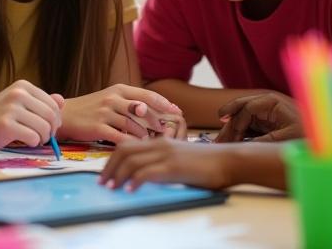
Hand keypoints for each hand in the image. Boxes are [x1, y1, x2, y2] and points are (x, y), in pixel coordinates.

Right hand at [0, 79, 62, 149]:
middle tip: (43, 137)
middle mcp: (17, 93)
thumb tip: (61, 100)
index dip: (56, 119)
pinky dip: (33, 143)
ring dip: (42, 138)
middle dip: (51, 130)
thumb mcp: (19, 105)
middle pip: (51, 116)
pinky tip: (25, 142)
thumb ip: (41, 102)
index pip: (53, 104)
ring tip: (34, 140)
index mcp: (22, 86)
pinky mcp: (5, 124)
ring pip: (44, 127)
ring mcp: (10, 108)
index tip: (49, 128)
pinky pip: (33, 138)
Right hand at [58, 84, 184, 143]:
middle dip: (157, 121)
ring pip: (133, 124)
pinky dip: (130, 143)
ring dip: (144, 135)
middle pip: (143, 110)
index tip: (177, 112)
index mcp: (118, 89)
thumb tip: (151, 112)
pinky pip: (120, 137)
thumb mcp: (109, 99)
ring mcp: (105, 112)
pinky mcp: (98, 127)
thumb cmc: (90, 109)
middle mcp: (113, 98)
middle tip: (167, 131)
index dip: (164, 104)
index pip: (147, 94)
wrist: (64, 115)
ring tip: (151, 142)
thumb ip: (128, 103)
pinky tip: (135, 148)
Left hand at [99, 137, 233, 190]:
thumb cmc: (208, 163)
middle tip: (102, 181)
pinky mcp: (174, 166)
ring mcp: (166, 154)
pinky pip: (147, 172)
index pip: (128, 145)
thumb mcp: (181, 157)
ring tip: (111, 187)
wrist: (229, 160)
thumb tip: (147, 176)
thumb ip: (164, 162)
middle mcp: (160, 144)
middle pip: (124, 151)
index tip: (106, 173)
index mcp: (160, 141)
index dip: (113, 158)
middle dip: (109, 167)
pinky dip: (134, 181)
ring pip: (132, 161)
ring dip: (118, 175)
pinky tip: (129, 190)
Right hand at [215, 92, 301, 142]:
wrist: (321, 138)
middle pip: (240, 108)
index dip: (237, 123)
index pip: (247, 108)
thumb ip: (263, 141)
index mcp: (272, 102)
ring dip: (231, 129)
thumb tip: (243, 148)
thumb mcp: (285, 139)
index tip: (233, 140)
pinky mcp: (265, 120)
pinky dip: (239, 132)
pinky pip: (248, 124)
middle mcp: (266, 103)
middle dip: (227, 123)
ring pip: (241, 116)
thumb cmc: (307, 135)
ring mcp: (265, 111)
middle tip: (217, 138)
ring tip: (220, 142)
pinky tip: (231, 142)